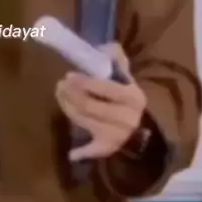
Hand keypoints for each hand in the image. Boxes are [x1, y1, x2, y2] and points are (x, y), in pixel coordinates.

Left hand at [55, 43, 146, 161]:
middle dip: (70, 94)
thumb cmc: (126, 93)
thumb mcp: (125, 73)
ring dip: (67, 107)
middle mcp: (127, 119)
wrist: (142, 124)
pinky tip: (71, 153)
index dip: (83, 82)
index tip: (69, 75)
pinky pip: (93, 150)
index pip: (104, 88)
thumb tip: (104, 47)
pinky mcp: (110, 149)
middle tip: (60, 84)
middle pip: (89, 106)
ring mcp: (118, 136)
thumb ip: (116, 58)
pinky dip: (82, 153)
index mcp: (133, 97)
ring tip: (60, 94)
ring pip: (84, 121)